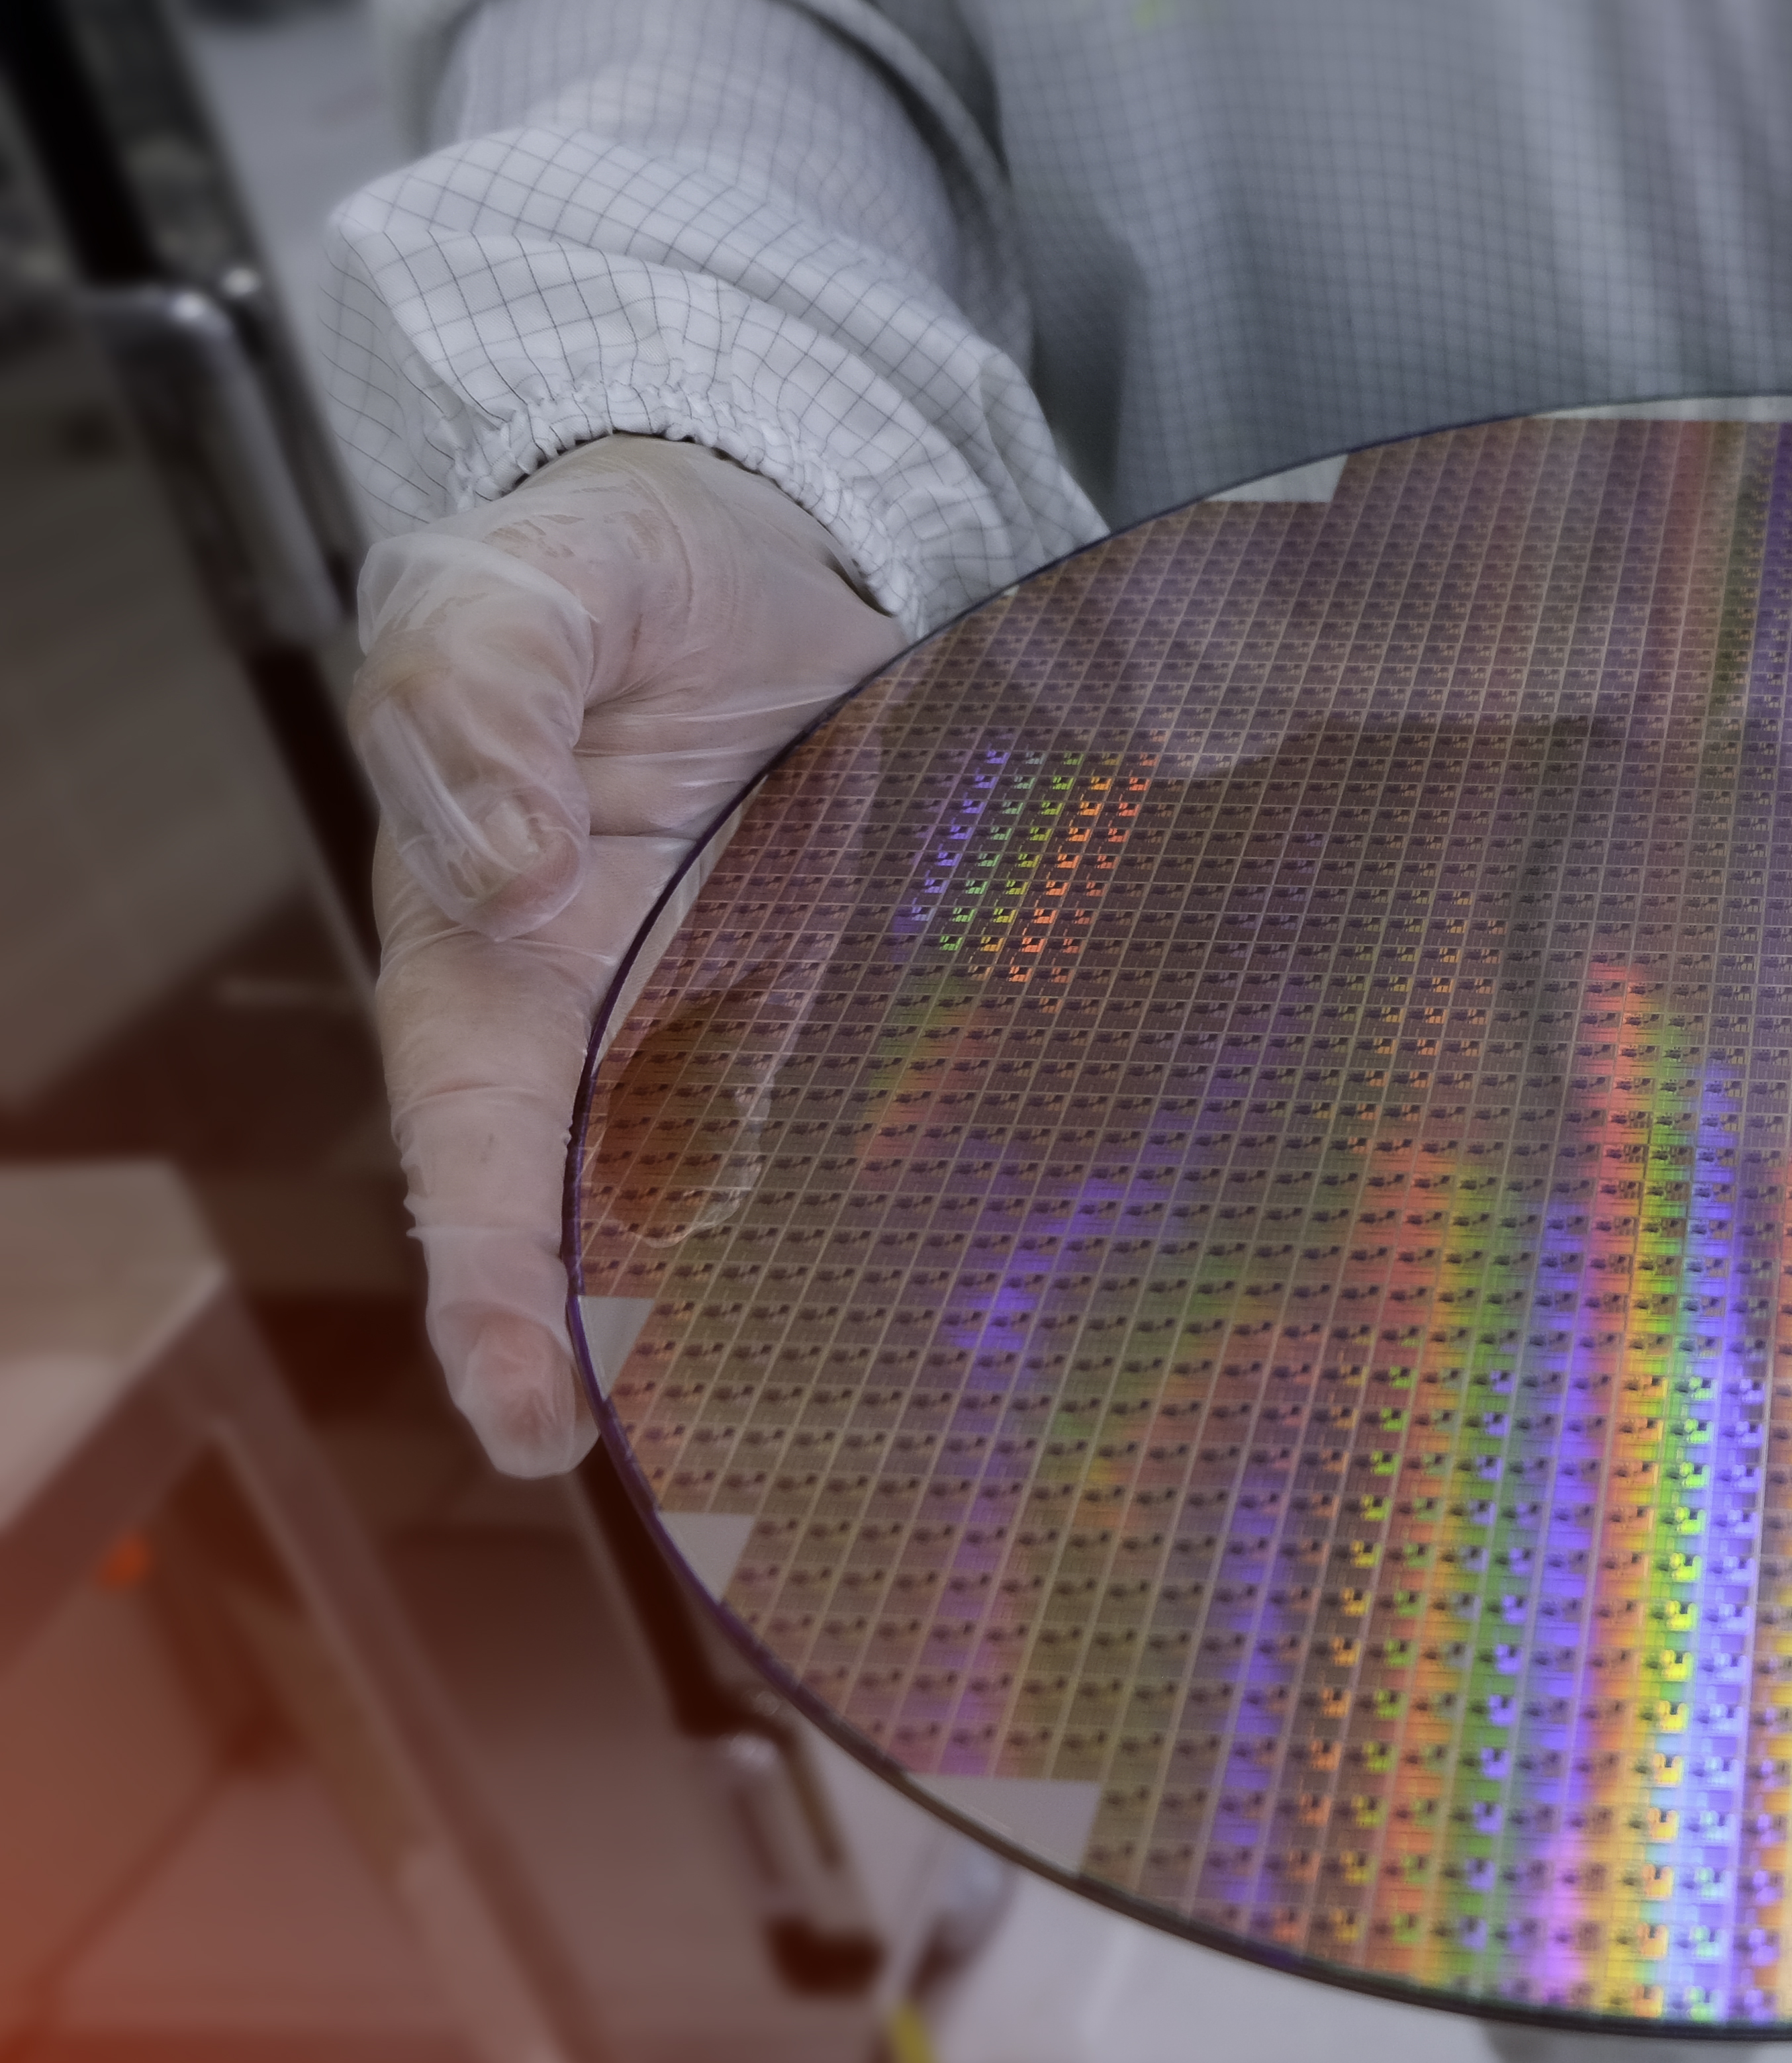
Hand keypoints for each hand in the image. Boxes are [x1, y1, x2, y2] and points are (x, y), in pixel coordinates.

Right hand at [355, 437, 901, 1473]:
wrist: (752, 548)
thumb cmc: (594, 583)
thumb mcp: (500, 588)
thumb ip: (472, 701)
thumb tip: (505, 864)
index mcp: (488, 964)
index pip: (474, 1155)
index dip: (490, 1293)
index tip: (529, 1411)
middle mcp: (616, 1031)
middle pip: (623, 1232)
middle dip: (658, 1360)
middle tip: (714, 1471)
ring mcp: (756, 1032)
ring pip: (770, 1210)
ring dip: (807, 1311)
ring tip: (865, 1438)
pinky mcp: (876, 1005)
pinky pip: (898, 1118)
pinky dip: (936, 1195)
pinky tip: (1005, 1273)